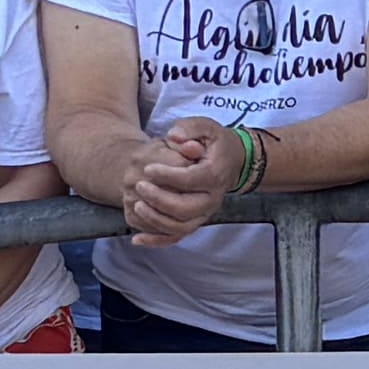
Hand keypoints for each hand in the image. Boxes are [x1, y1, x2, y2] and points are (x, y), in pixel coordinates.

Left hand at [120, 121, 236, 243]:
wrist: (231, 161)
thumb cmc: (214, 143)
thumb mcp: (205, 126)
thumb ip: (189, 128)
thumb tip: (174, 136)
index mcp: (214, 174)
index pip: (190, 179)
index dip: (167, 176)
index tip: (148, 169)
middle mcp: (212, 198)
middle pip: (185, 208)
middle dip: (159, 199)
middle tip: (140, 186)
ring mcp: (204, 213)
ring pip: (180, 226)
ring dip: (155, 220)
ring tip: (137, 205)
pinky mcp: (196, 221)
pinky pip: (176, 237)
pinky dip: (156, 241)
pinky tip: (137, 239)